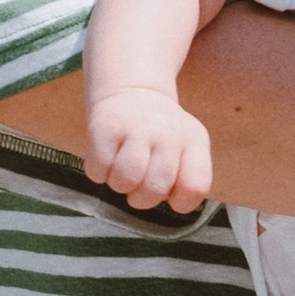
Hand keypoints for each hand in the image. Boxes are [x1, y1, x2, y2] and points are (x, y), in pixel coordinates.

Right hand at [84, 83, 213, 213]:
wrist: (134, 90)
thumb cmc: (161, 133)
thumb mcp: (186, 148)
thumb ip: (187, 178)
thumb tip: (173, 204)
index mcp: (193, 141)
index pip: (195, 187)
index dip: (180, 202)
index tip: (170, 194)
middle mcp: (168, 131)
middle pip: (156, 188)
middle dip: (143, 198)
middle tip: (139, 184)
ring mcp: (136, 126)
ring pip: (126, 179)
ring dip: (120, 185)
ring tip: (123, 171)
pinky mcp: (105, 125)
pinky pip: (99, 169)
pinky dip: (99, 173)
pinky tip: (107, 160)